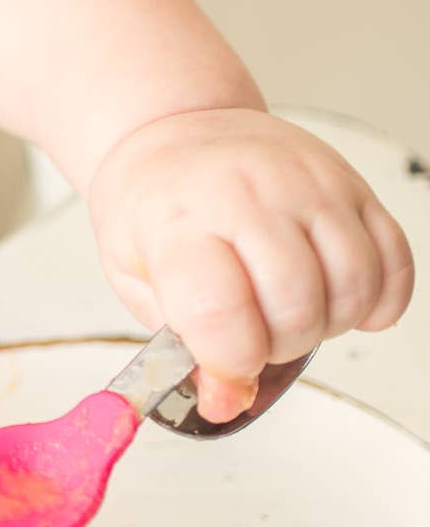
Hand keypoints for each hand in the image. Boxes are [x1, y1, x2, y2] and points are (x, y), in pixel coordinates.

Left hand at [87, 107, 413, 422]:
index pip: (219, 310)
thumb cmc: (152, 198)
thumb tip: (226, 399)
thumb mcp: (131, 269)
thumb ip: (176, 339)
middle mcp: (250, 195)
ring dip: (328, 324)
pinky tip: (338, 299)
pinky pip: (395, 261)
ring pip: (354, 286)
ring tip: (288, 311)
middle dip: (279, 345)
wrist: (176, 127)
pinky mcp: (352, 186)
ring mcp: (309, 186)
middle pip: (297, 305)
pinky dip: (378, 300)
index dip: (230, 361)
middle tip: (253, 334)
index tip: (225, 373)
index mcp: (180, 220)